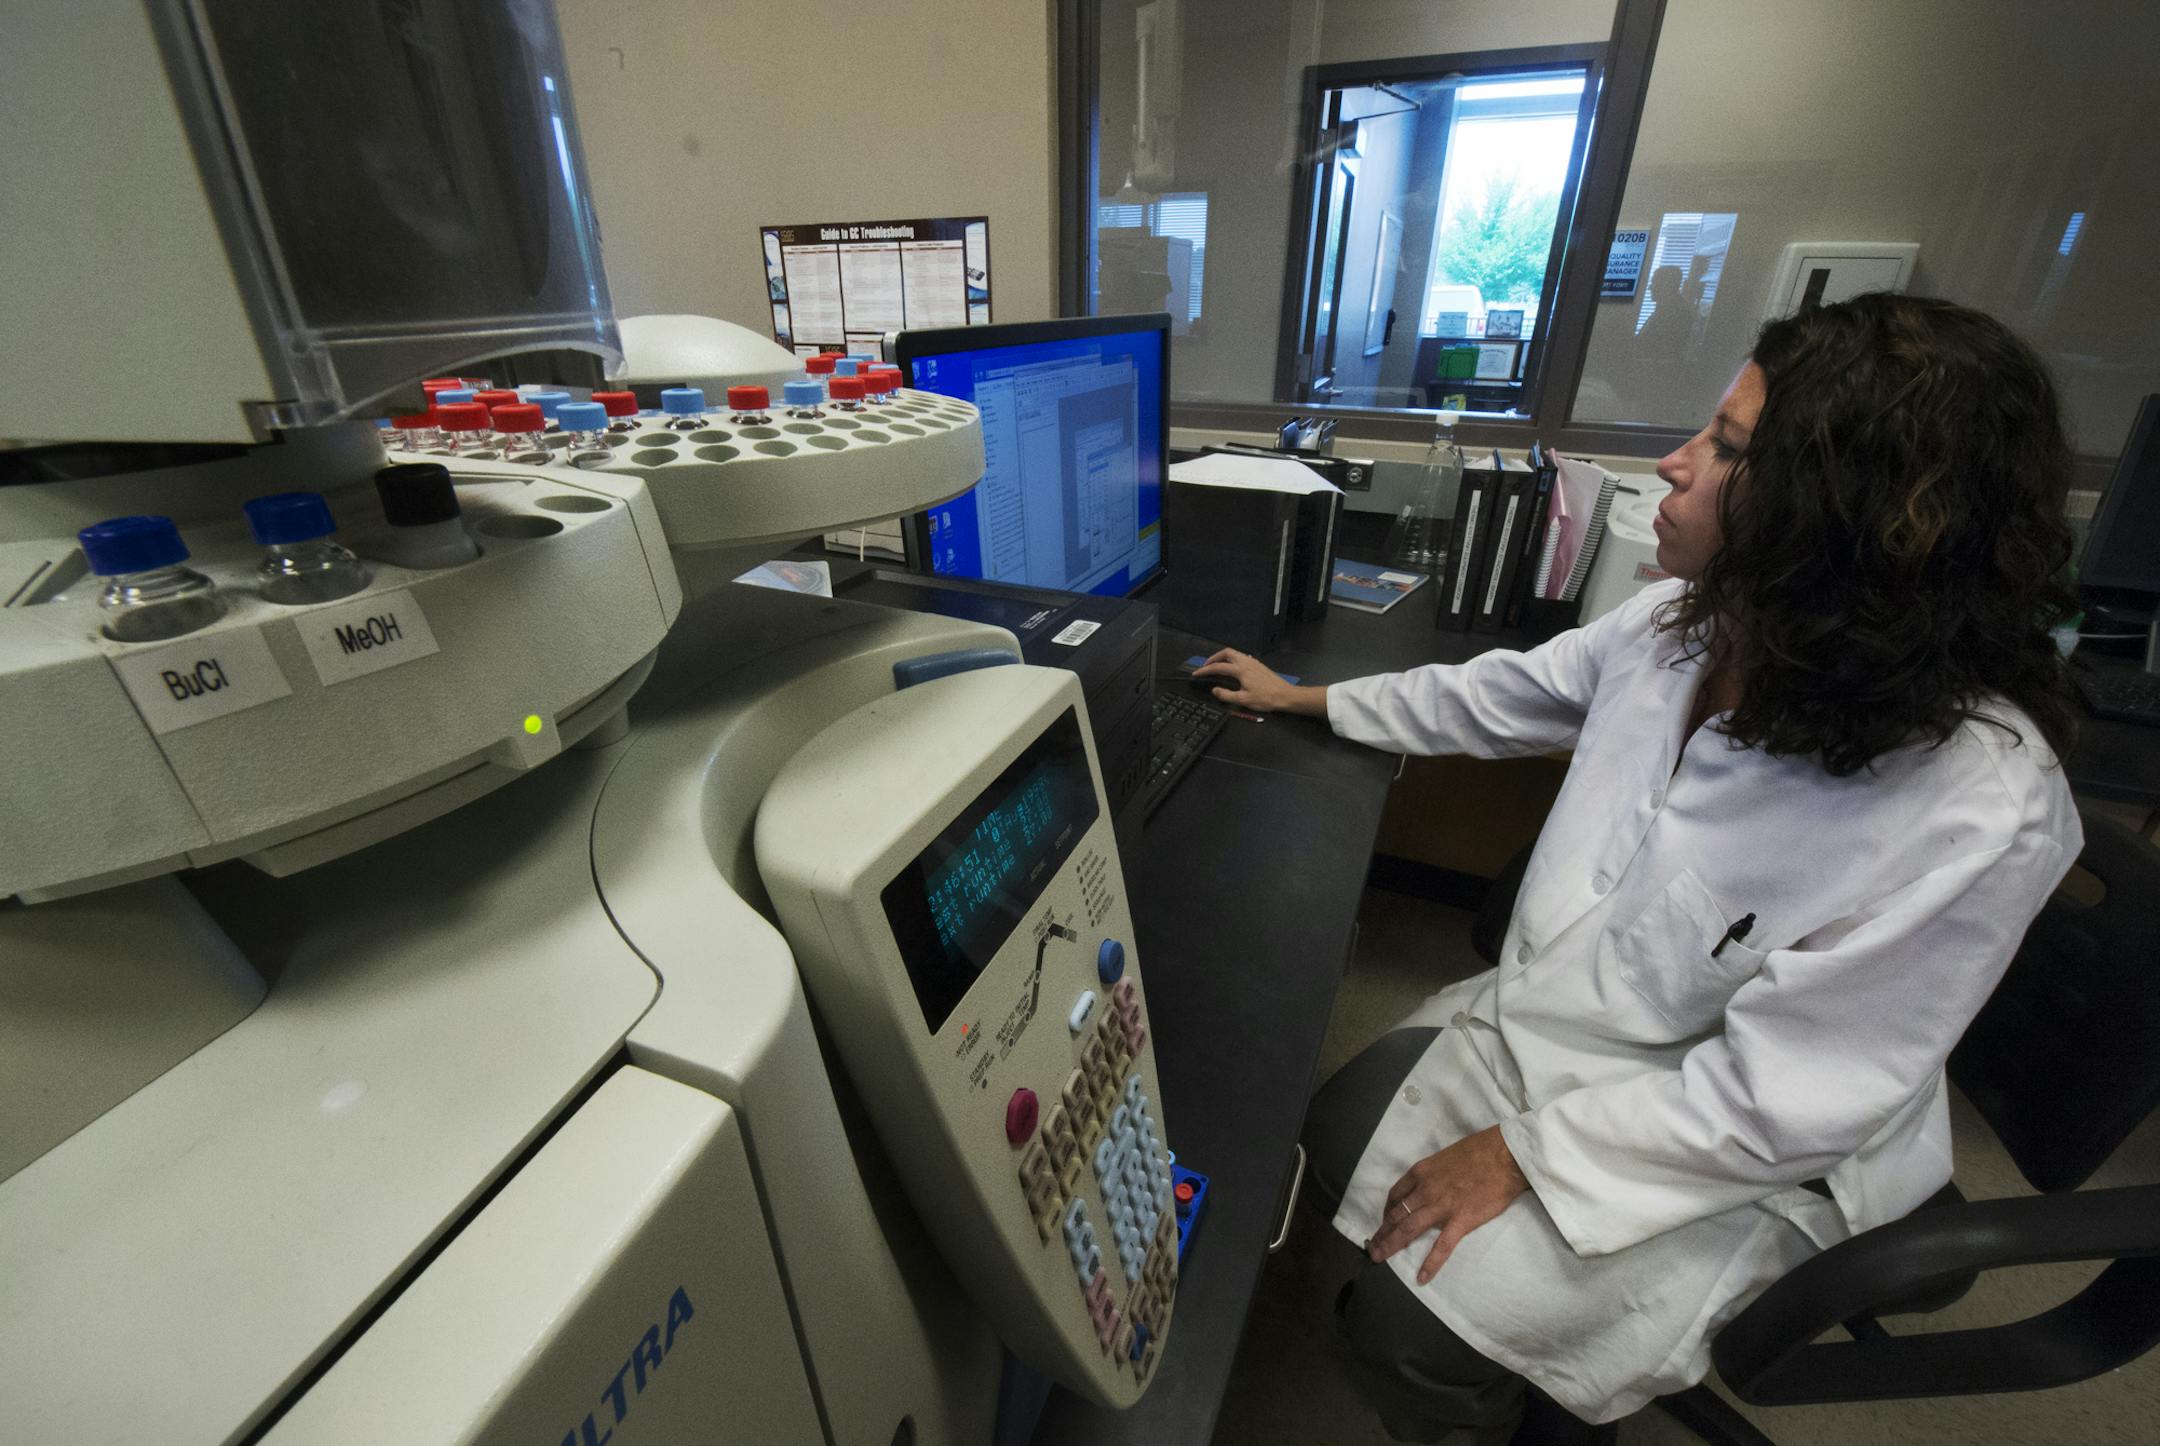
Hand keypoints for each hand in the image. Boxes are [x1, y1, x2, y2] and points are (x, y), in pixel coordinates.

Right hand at [1191, 648, 1326, 715]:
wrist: (1285, 695)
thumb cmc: (1265, 699)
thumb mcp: (1244, 700)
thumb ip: (1226, 695)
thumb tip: (1214, 690)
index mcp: (1240, 670)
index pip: (1218, 667)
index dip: (1205, 670)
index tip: (1196, 674)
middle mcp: (1246, 662)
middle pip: (1226, 653)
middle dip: (1214, 657)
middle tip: (1206, 666)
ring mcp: (1253, 662)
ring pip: (1235, 653)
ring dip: (1223, 657)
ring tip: (1217, 665)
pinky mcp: (1258, 665)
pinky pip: (1242, 657)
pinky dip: (1232, 659)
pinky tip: (1233, 668)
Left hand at [1366, 1126, 1529, 1284]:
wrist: (1505, 1155)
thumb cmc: (1480, 1150)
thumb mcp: (1446, 1156)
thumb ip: (1434, 1173)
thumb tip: (1430, 1184)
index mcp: (1421, 1172)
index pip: (1396, 1195)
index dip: (1387, 1211)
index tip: (1385, 1222)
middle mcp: (1425, 1190)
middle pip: (1396, 1215)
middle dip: (1382, 1232)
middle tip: (1372, 1247)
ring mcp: (1441, 1207)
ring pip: (1409, 1229)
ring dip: (1391, 1245)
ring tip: (1379, 1258)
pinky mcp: (1460, 1221)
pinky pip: (1442, 1246)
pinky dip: (1431, 1263)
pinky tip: (1422, 1277)